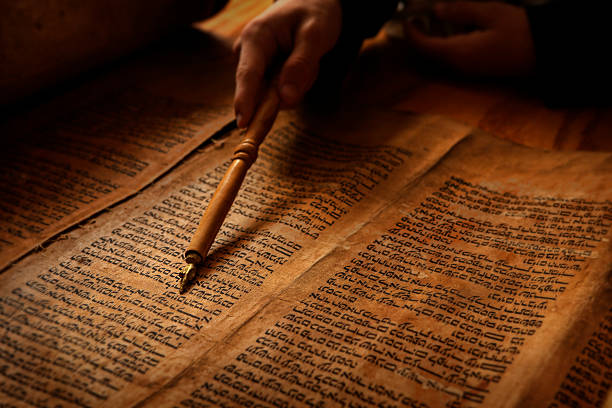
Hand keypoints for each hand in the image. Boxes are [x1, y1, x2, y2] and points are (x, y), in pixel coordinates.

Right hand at [233, 0, 341, 127]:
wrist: (311, 3)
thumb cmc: (313, 13)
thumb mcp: (315, 34)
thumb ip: (300, 66)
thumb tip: (285, 99)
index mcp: (255, 37)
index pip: (248, 75)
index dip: (245, 101)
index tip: (243, 123)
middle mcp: (247, 52)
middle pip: (262, 90)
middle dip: (291, 86)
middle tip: (311, 64)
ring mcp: (254, 65)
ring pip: (274, 94)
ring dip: (297, 84)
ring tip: (308, 58)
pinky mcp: (263, 75)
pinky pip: (279, 92)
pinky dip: (296, 84)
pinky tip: (302, 65)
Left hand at [405, 1, 535, 75]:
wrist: (546, 52)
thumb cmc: (522, 31)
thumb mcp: (490, 12)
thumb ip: (461, 11)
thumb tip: (437, 10)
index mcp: (459, 53)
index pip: (424, 46)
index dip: (411, 32)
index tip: (409, 17)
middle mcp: (460, 66)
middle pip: (429, 52)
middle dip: (421, 33)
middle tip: (421, 13)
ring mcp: (468, 70)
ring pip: (441, 54)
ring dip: (435, 37)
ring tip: (437, 16)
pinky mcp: (476, 68)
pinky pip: (453, 56)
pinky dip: (447, 41)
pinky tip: (456, 27)